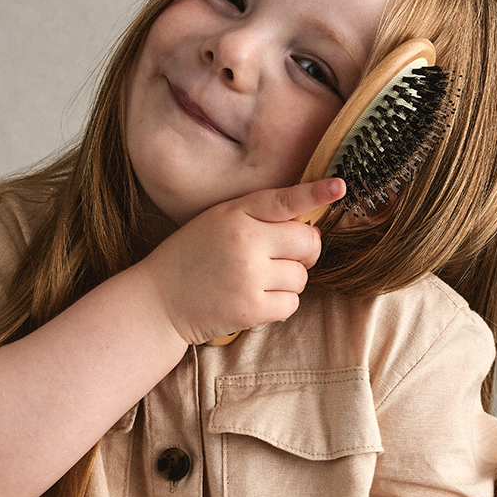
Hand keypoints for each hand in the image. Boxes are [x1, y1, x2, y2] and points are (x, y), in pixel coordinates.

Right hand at [132, 178, 344, 344]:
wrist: (157, 300)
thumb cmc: (191, 257)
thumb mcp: (217, 220)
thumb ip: (257, 215)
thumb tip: (308, 226)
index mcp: (236, 214)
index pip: (284, 200)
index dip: (315, 193)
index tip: (339, 187)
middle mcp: (245, 241)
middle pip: (307, 242)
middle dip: (304, 252)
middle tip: (282, 257)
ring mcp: (249, 276)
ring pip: (302, 276)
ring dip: (288, 281)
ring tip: (256, 281)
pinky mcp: (251, 308)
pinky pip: (291, 304)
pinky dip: (280, 304)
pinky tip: (254, 299)